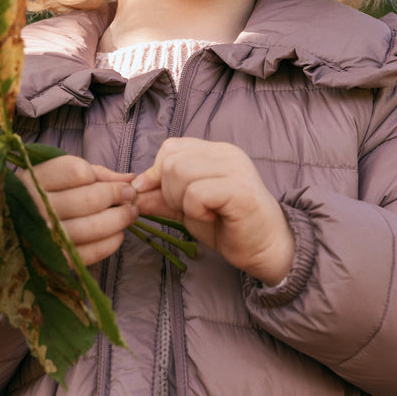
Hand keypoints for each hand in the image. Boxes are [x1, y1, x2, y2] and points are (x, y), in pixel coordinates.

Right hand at [24, 154, 137, 265]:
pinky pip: (88, 253)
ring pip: (92, 227)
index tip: (123, 183)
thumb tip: (130, 178)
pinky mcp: (52, 259)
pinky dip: (109, 244)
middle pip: (89, 199)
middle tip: (131, 198)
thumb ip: (94, 174)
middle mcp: (35, 207)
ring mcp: (43, 235)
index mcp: (33, 179)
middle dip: (118, 197)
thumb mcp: (57, 176)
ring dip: (119, 220)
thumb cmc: (39, 195)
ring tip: (129, 214)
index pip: (76, 171)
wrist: (4, 227)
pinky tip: (116, 235)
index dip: (105, 179)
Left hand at [133, 138, 293, 285]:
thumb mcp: (187, 209)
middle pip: (170, 160)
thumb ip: (161, 197)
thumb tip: (131, 193)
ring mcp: (234, 168)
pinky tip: (214, 217)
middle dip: (168, 191)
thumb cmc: (228, 226)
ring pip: (179, 173)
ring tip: (203, 213)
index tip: (162, 198)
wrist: (265, 249)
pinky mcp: (239, 189)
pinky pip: (195, 193)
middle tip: (191, 209)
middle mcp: (226, 153)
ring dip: (182, 202)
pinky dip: (195, 211)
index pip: (170, 147)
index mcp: (214, 151)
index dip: (156, 174)